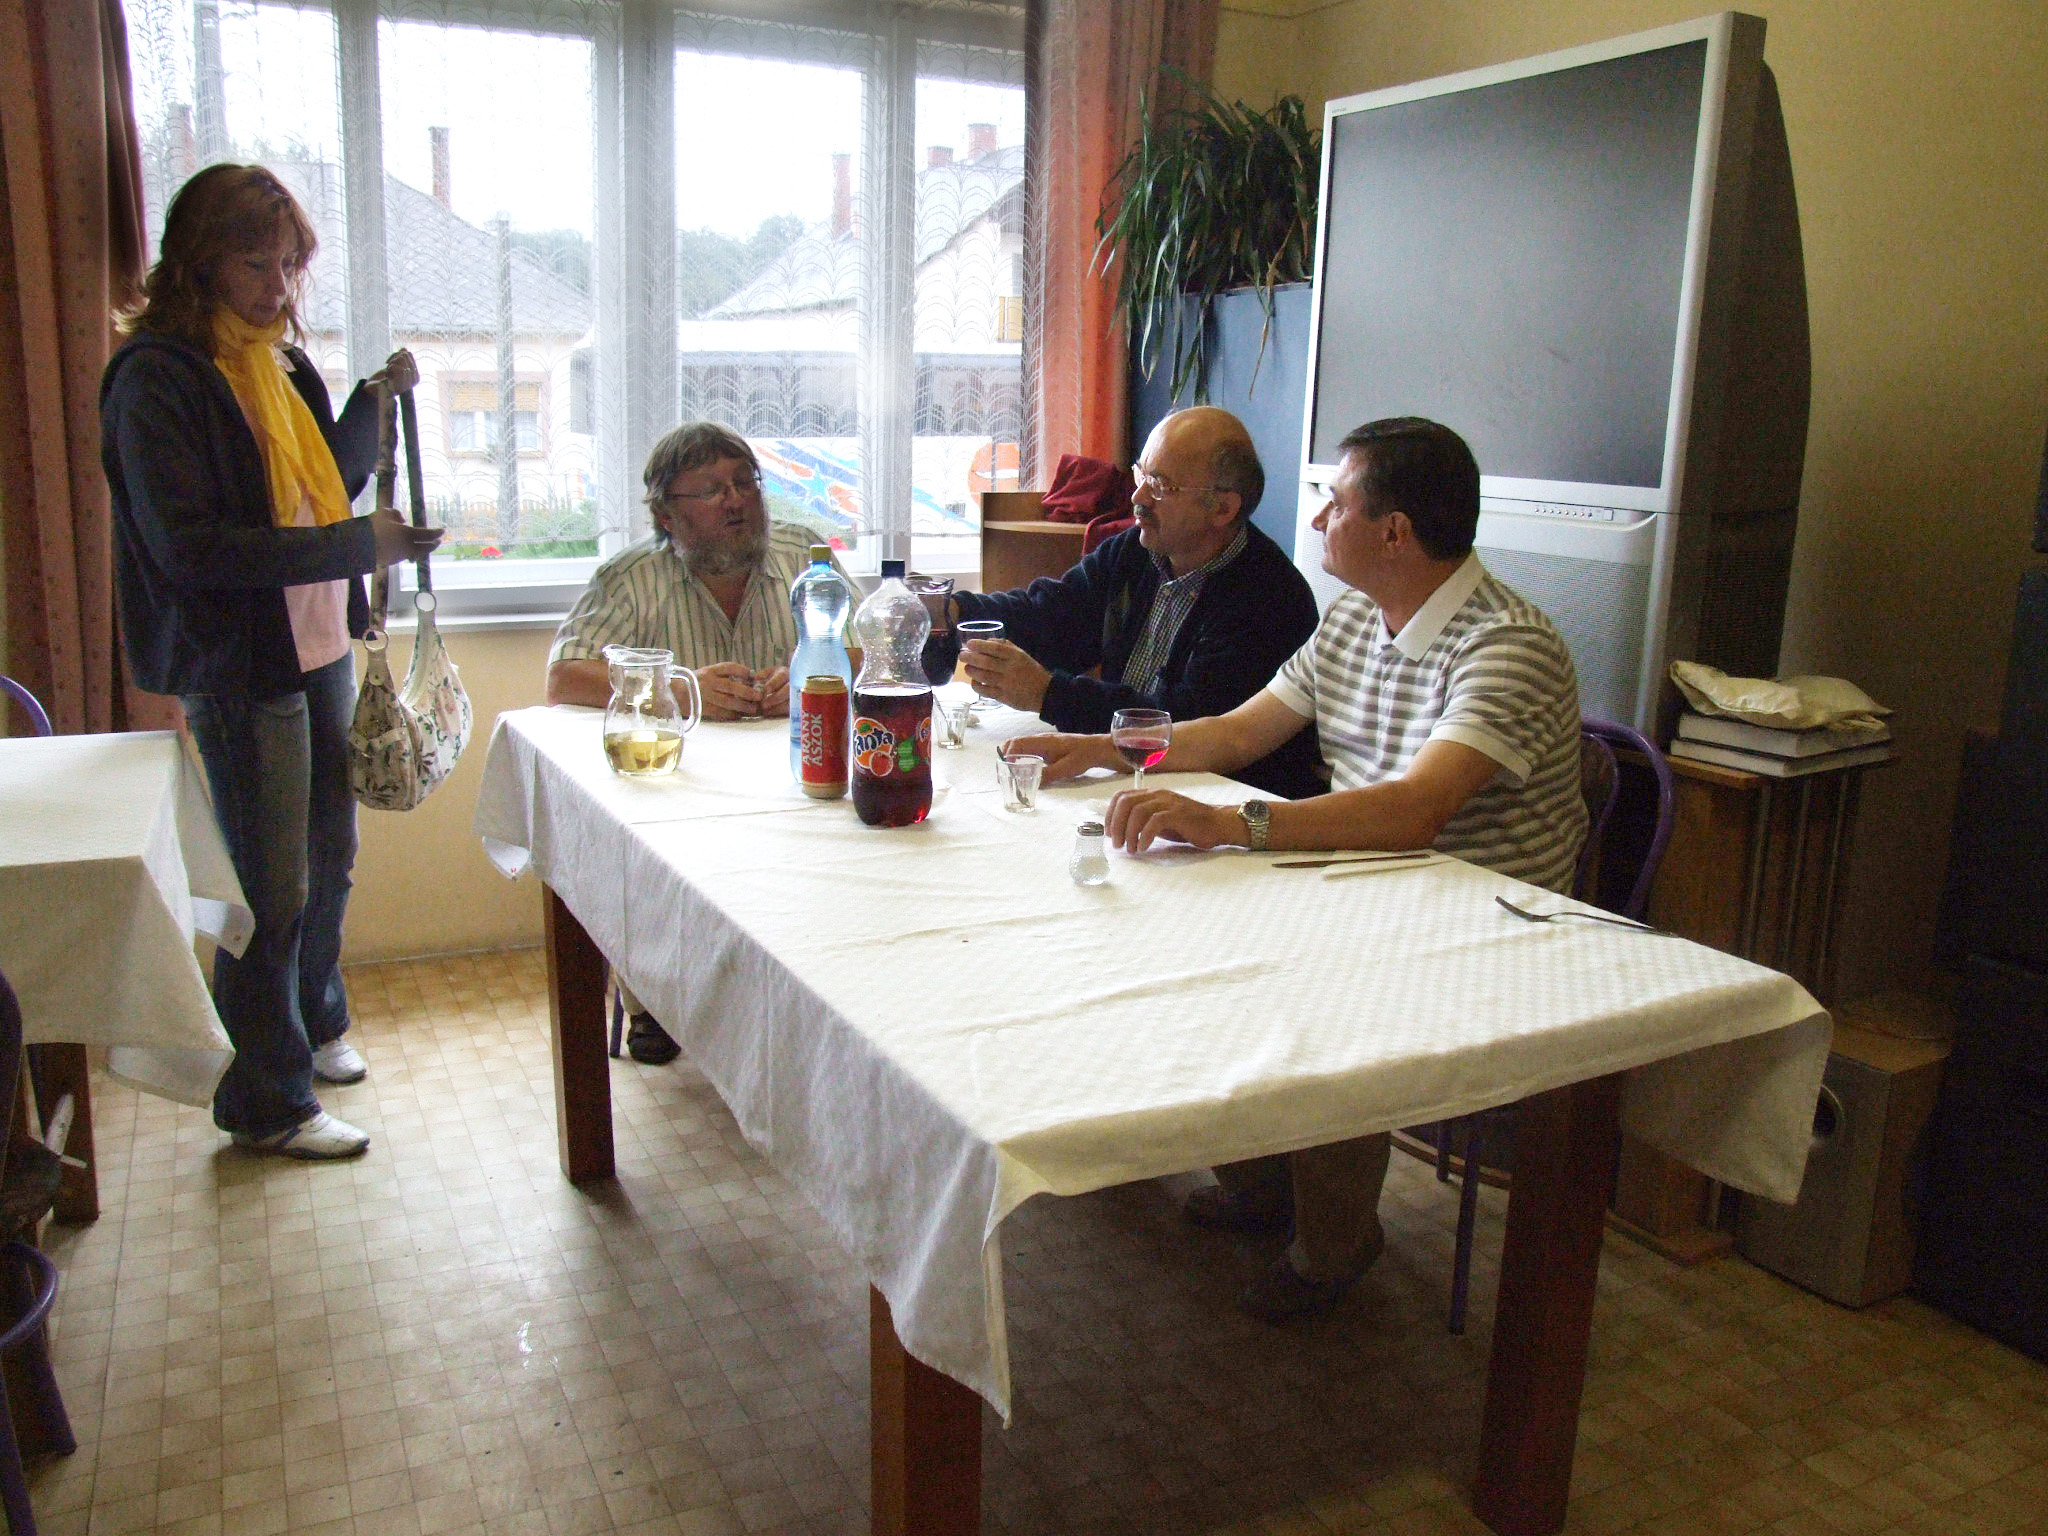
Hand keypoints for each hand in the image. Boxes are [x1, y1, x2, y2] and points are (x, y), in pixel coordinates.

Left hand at [368, 347, 418, 394]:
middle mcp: (414, 380)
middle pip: (405, 355)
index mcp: (415, 376)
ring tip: (388, 373)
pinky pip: (398, 367)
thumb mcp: (393, 365)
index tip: (391, 363)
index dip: (397, 354)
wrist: (374, 389)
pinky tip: (388, 375)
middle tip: (389, 368)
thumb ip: (400, 357)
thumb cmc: (384, 378)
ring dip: (391, 364)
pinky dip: (390, 368)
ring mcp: (408, 382)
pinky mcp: (401, 383)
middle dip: (394, 358)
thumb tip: (405, 349)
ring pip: (402, 359)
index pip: (409, 354)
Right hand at [371, 506, 441, 564]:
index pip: (428, 534)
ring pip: (415, 554)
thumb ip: (396, 514)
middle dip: (433, 545)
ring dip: (421, 551)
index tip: (443, 531)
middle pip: (425, 548)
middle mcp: (407, 547)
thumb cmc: (372, 527)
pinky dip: (408, 553)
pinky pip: (404, 557)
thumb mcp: (383, 514)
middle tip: (438, 542)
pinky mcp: (391, 562)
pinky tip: (405, 550)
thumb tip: (403, 519)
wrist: (358, 547)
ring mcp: (400, 556)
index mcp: (408, 534)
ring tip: (423, 547)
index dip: (437, 532)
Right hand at [696, 661, 789, 720]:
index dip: (742, 671)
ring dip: (743, 706)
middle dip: (747, 691)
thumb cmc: (694, 683)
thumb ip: (722, 675)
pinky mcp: (704, 708)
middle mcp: (708, 682)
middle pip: (731, 686)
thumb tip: (747, 678)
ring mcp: (706, 696)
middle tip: (759, 695)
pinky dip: (732, 714)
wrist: (674, 694)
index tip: (753, 675)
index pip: (729, 667)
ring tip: (754, 709)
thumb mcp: (706, 673)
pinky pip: (721, 712)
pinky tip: (740, 715)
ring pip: (728, 701)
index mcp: (709, 671)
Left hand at [962, 638, 1050, 712]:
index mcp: (1016, 657)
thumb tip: (987, 641)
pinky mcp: (1003, 697)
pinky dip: (976, 684)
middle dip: (970, 657)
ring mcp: (1006, 684)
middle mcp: (1010, 669)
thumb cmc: (1030, 671)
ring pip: (983, 676)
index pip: (995, 649)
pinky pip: (985, 690)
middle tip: (962, 655)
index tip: (969, 643)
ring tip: (967, 668)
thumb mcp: (1022, 654)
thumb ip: (1006, 646)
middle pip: (985, 662)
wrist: (1044, 693)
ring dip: (971, 671)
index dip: (980, 645)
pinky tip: (974, 681)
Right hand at [1001, 731, 1115, 782]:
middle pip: (1013, 743)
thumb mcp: (1066, 769)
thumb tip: (1030, 784)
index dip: (1006, 756)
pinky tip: (1021, 768)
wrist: (1097, 748)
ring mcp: (1042, 741)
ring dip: (1011, 756)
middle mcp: (1039, 739)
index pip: (1016, 744)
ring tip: (1008, 773)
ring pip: (1019, 745)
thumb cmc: (1082, 757)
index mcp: (1042, 742)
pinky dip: (1019, 756)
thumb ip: (1048, 776)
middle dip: (1004, 756)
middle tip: (1001, 774)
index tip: (1003, 771)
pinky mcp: (1046, 746)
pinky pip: (1027, 748)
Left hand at [1105, 789, 1241, 853]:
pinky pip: (1155, 821)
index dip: (1110, 814)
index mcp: (1151, 795)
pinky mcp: (1178, 814)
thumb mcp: (1161, 821)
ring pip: (1138, 811)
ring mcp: (1169, 803)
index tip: (1108, 833)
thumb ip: (1143, 821)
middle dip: (1116, 824)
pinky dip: (1145, 836)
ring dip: (1129, 832)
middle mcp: (1158, 795)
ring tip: (1131, 849)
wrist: (1217, 824)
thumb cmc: (1189, 825)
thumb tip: (1121, 831)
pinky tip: (1143, 848)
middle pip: (1126, 802)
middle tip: (1117, 844)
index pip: (1122, 796)